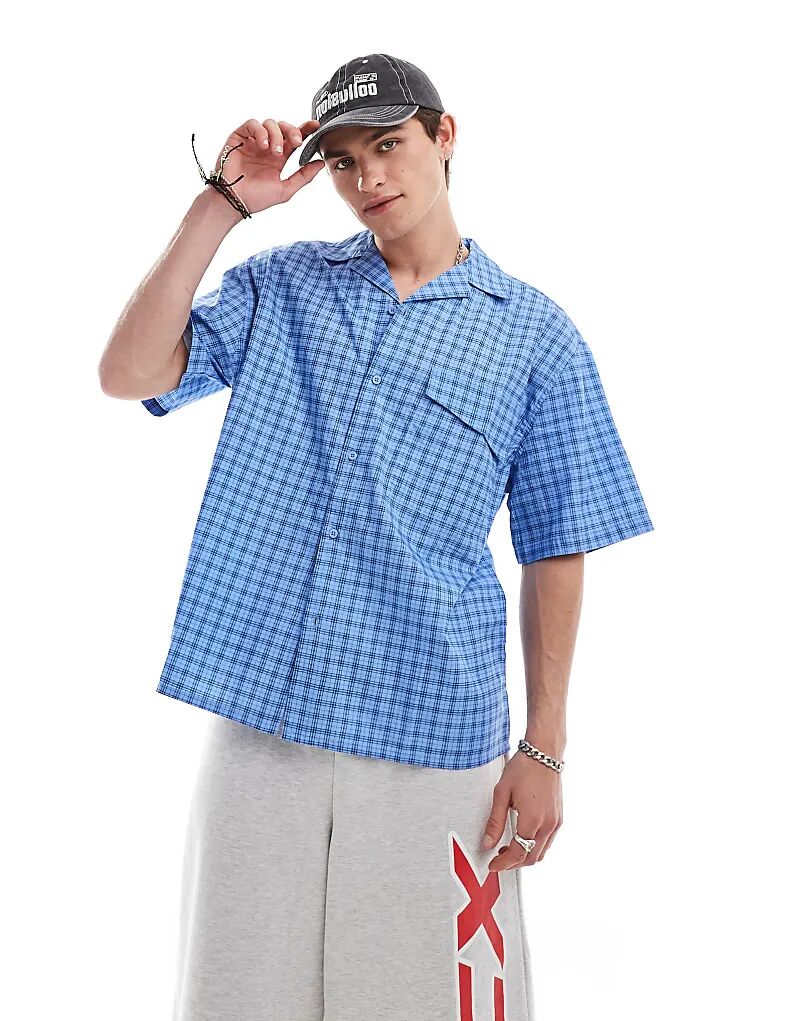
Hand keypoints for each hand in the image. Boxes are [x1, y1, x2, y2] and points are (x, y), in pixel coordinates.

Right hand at [204, 117, 325, 214]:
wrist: (235, 201)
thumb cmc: (257, 199)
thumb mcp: (286, 189)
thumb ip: (304, 176)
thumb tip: (321, 163)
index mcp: (279, 157)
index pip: (293, 138)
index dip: (305, 129)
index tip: (315, 126)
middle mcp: (267, 146)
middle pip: (284, 127)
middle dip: (293, 131)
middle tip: (296, 142)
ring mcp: (253, 141)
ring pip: (269, 123)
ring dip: (276, 135)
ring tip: (275, 152)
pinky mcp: (239, 137)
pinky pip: (252, 124)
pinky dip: (260, 131)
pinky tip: (263, 145)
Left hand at [482, 751, 562, 869]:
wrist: (544, 752)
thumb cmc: (523, 768)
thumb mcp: (502, 792)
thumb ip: (495, 821)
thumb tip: (487, 842)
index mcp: (533, 819)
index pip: (518, 853)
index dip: (503, 864)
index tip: (492, 865)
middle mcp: (548, 824)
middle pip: (531, 858)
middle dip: (514, 863)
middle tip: (498, 858)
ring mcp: (556, 822)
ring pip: (542, 852)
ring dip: (525, 855)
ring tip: (508, 848)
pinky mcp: (559, 817)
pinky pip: (548, 841)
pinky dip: (535, 846)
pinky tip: (522, 837)